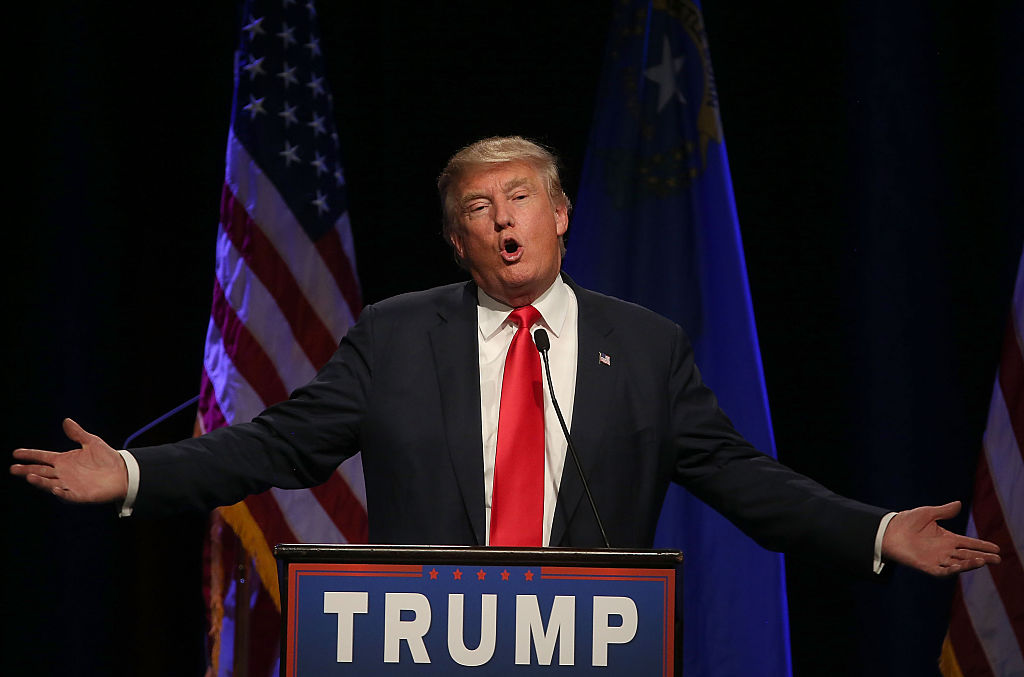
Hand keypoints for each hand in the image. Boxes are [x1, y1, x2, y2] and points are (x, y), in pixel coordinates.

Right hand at [10, 418, 127, 502]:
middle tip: (14, 468)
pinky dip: (59, 492)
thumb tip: (66, 420)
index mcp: (64, 460)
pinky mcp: (79, 495)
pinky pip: (66, 494)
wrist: (123, 473)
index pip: (43, 457)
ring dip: (39, 481)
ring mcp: (70, 484)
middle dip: (27, 469)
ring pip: (49, 483)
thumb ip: (78, 433)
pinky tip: (54, 488)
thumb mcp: (92, 442)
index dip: (30, 455)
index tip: (16, 453)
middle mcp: (63, 473)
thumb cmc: (107, 458)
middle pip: (41, 471)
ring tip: (29, 476)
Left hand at [882, 501, 1000, 575]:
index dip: (982, 546)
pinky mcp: (927, 566)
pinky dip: (952, 570)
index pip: (969, 543)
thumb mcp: (927, 513)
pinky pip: (943, 571)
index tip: (997, 548)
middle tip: (997, 559)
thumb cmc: (906, 521)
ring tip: (983, 561)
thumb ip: (944, 511)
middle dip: (983, 557)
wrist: (888, 531)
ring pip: (958, 564)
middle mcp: (944, 550)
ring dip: (970, 563)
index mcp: (947, 538)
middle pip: (968, 555)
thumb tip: (959, 503)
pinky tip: (961, 566)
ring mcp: (937, 559)